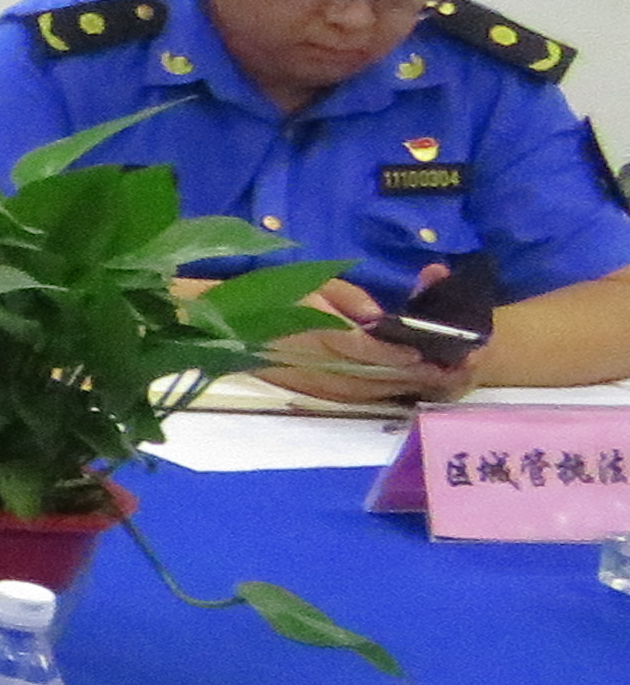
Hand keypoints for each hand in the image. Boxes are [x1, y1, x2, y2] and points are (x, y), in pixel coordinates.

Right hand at [259, 282, 469, 410]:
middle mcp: (328, 370)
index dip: (414, 356)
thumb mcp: (315, 285)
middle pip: (386, 379)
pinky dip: (387, 394)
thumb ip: (352, 301)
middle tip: (460, 371)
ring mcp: (321, 387)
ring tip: (441, 380)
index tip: (445, 354)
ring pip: (376, 394)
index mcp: (328, 338)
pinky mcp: (315, 395)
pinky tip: (405, 388)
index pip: (381, 353)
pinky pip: (360, 399)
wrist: (224, 327)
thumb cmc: (269, 297)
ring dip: (410, 389)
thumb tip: (383, 320)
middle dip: (425, 376)